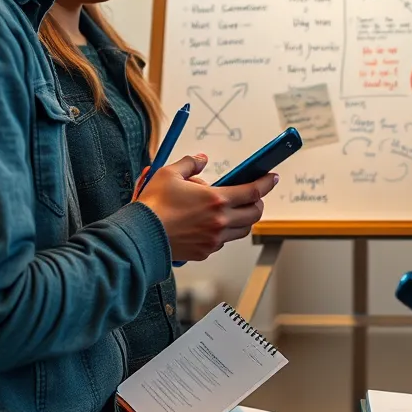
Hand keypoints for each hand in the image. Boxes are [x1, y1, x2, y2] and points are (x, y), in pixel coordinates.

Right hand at [135, 154, 275, 261]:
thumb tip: (201, 159)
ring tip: (234, 210)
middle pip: (254, 214)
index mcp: (216, 200)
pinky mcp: (205, 252)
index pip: (252, 192)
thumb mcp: (169, 173)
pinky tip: (213, 224)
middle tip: (253, 196)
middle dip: (258, 203)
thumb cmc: (153, 206)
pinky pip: (223, 242)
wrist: (139, 236)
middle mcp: (220, 222)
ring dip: (243, 219)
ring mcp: (214, 239)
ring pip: (242, 231)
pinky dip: (224, 232)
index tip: (272, 178)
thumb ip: (190, 163)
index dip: (266, 183)